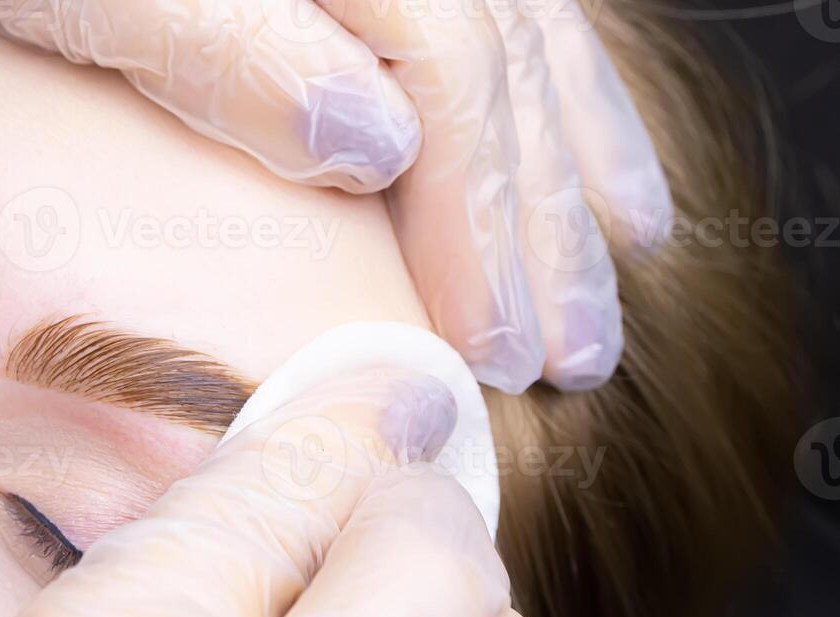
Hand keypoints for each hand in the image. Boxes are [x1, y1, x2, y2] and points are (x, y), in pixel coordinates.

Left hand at [0, 0, 670, 391]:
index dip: (478, 220)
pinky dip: (561, 96)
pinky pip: (512, 18)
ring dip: (572, 169)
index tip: (493, 348)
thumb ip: (228, 55)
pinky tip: (600, 162)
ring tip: (611, 280)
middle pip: (505, 70)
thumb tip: (379, 148)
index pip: (453, 74)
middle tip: (568, 359)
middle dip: (540, 224)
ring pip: (532, 44)